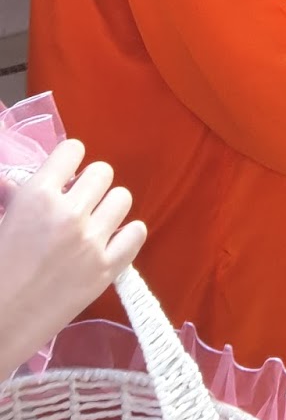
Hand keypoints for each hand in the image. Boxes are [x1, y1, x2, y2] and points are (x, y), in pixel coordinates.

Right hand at [0, 140, 146, 378]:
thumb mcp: (1, 224)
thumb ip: (16, 198)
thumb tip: (15, 181)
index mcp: (37, 195)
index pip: (73, 149)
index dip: (68, 163)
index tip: (64, 179)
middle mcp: (69, 212)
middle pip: (102, 172)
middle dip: (89, 186)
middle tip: (76, 206)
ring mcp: (91, 241)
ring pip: (122, 198)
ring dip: (108, 208)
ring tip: (92, 225)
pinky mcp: (106, 269)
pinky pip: (137, 232)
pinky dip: (127, 235)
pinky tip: (110, 242)